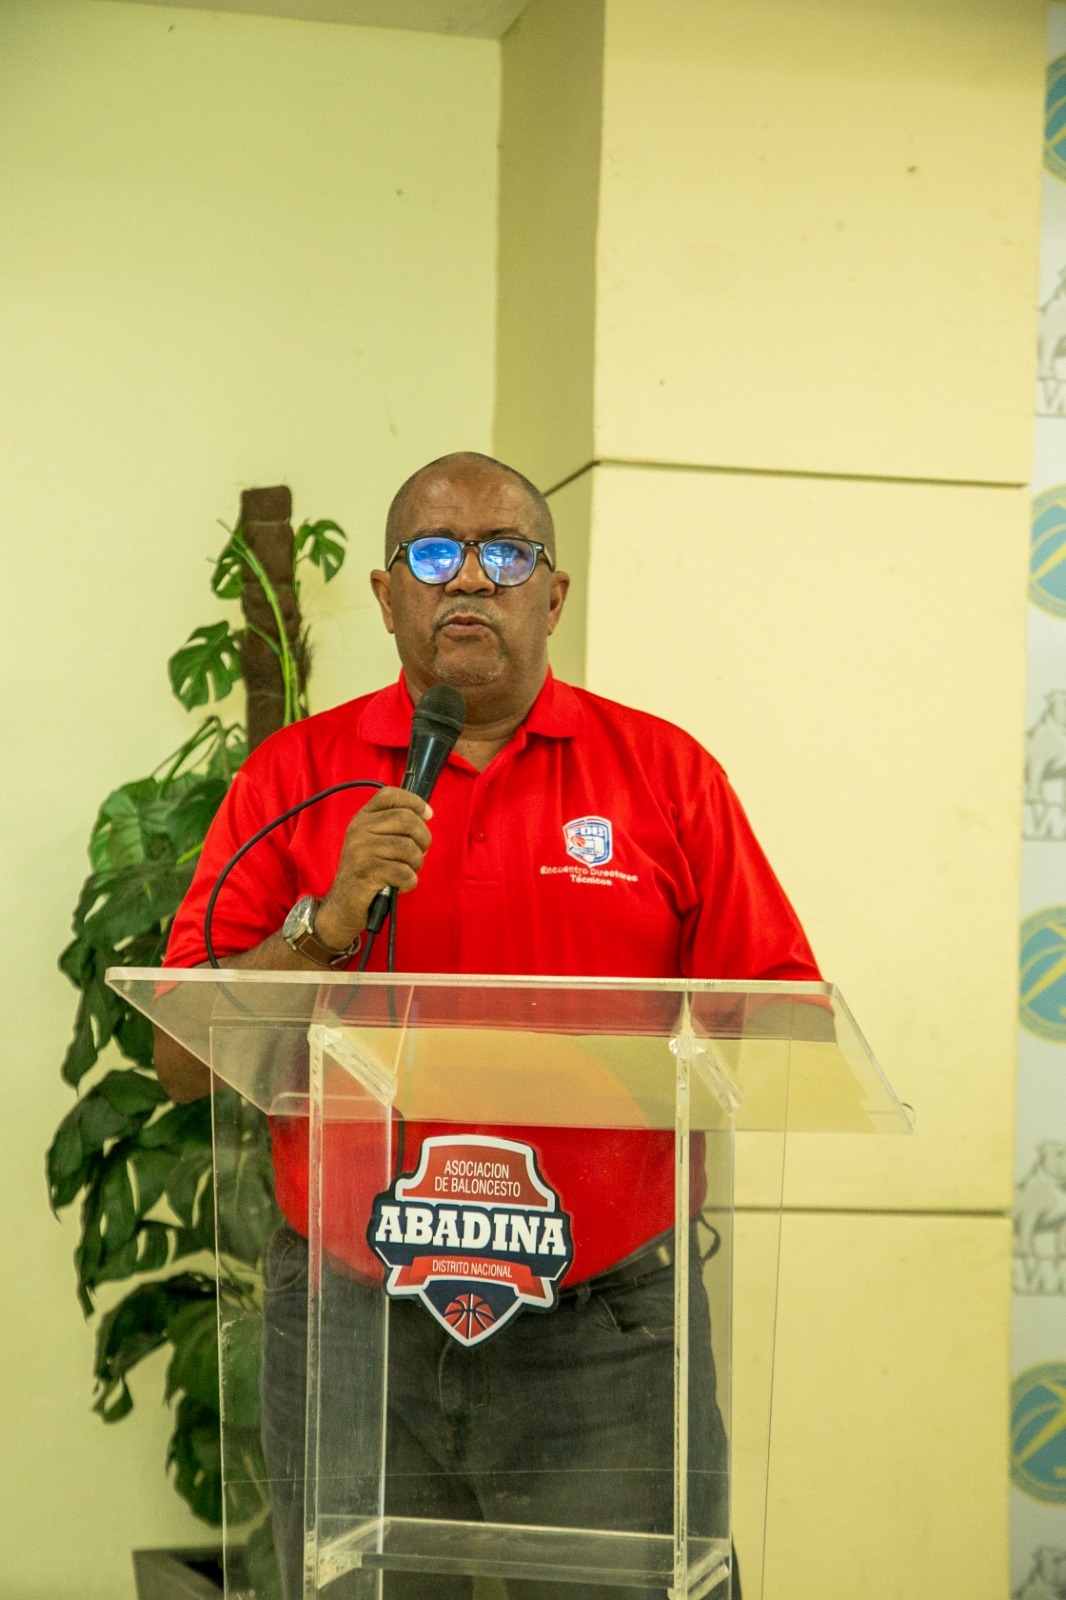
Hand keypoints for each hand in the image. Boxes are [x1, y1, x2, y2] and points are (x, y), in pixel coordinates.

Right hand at [314, 787, 431, 945]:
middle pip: (407, 819)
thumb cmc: (367, 872)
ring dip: (416, 864)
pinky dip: (410, 882)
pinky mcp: (366, 871)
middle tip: (419, 854)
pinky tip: (401, 886)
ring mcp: (361, 849)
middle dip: (423, 839)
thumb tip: (426, 816)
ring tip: (407, 872)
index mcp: (363, 818)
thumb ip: (394, 826)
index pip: (390, 795)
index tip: (428, 815)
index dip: (415, 802)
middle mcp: (359, 829)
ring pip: (409, 848)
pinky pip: (404, 872)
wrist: (343, 904)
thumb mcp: (374, 842)